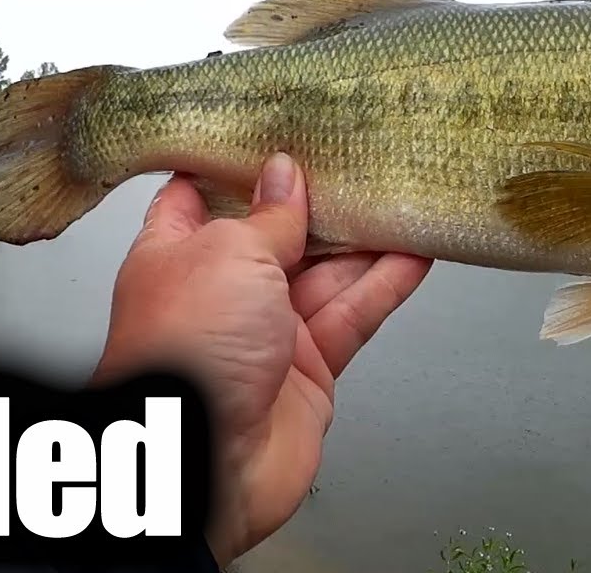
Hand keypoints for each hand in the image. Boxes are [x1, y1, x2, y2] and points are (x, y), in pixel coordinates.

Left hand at [93, 153, 432, 564]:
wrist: (203, 464)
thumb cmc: (185, 355)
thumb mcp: (228, 254)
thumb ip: (270, 216)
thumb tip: (288, 176)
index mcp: (175, 255)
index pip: (201, 194)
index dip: (238, 163)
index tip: (277, 127)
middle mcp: (220, 291)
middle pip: (278, 233)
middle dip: (318, 199)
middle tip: (361, 158)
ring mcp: (267, 331)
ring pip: (326, 273)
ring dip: (365, 239)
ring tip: (404, 196)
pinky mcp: (310, 367)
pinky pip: (352, 314)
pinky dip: (385, 285)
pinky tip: (415, 253)